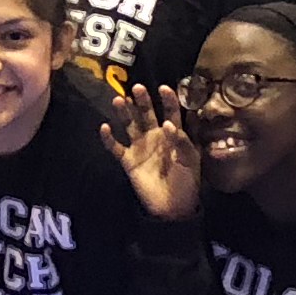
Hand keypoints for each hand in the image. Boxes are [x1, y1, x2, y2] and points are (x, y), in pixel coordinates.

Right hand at [112, 85, 201, 220]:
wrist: (173, 207)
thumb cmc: (187, 181)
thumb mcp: (190, 160)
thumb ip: (181, 141)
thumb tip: (168, 124)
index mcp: (173, 134)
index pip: (170, 112)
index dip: (168, 99)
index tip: (164, 88)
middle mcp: (154, 136)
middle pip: (147, 113)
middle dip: (142, 100)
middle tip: (137, 87)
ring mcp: (140, 147)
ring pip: (129, 125)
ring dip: (124, 113)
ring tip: (119, 100)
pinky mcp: (128, 161)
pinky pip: (116, 147)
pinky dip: (109, 138)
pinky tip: (105, 127)